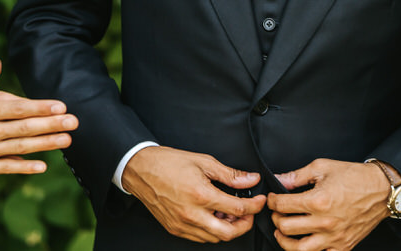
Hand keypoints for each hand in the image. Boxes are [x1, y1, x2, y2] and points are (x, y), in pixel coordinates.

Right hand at [0, 47, 77, 180]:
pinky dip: (24, 167)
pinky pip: (6, 168)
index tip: (61, 106)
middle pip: (25, 127)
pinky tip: (42, 165)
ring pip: (20, 147)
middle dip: (52, 125)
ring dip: (46, 144)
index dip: (41, 107)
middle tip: (74, 122)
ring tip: (66, 140)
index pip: (18, 107)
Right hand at [122, 145, 266, 241]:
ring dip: (227, 228)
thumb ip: (230, 174)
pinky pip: (199, 238)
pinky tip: (213, 217)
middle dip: (245, 225)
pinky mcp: (174, 229)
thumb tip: (250, 180)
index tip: (260, 200)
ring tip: (229, 212)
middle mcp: (192, 214)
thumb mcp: (203, 161)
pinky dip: (211, 231)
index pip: (238, 209)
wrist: (140, 170)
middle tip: (249, 212)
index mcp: (201, 195)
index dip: (255, 206)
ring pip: (214, 238)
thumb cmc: (169, 163)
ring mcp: (182, 225)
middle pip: (229, 233)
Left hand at [267, 159, 389, 250]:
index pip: (282, 206)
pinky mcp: (343, 246)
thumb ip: (297, 176)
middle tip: (277, 213)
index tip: (272, 199)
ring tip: (283, 233)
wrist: (381, 190)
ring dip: (285, 241)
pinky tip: (305, 242)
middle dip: (276, 219)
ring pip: (299, 249)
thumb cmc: (355, 177)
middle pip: (286, 228)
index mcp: (318, 201)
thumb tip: (279, 180)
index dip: (272, 201)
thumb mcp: (323, 167)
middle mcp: (325, 222)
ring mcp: (334, 237)